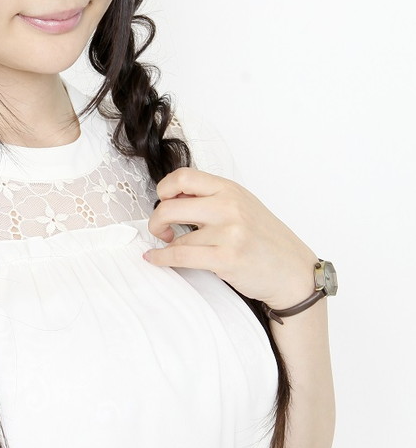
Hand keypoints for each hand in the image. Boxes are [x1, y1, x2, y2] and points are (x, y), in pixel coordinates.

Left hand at [141, 167, 318, 311]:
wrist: (293, 271)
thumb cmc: (266, 240)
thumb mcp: (243, 206)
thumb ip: (212, 199)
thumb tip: (173, 199)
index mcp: (230, 190)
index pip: (183, 176)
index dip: (164, 189)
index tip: (162, 201)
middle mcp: (229, 207)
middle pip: (169, 206)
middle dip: (156, 220)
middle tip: (160, 229)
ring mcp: (229, 233)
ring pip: (175, 237)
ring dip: (165, 245)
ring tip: (170, 247)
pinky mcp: (226, 258)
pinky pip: (180, 256)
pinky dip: (162, 258)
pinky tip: (156, 258)